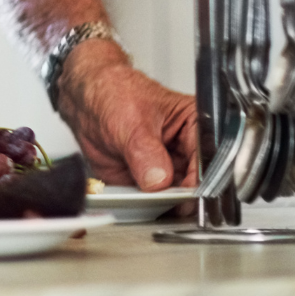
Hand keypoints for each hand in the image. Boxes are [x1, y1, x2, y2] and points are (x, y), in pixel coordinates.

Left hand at [58, 43, 198, 190]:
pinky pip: (151, 201)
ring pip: (176, 198)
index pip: (210, 162)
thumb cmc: (112, 92)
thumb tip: (158, 180)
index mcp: (197, 125)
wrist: (84, 96)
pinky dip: (143, 204)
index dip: (200, 182)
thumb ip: (145, 151)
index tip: (184, 196)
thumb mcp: (131, 119)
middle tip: (162, 199)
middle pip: (197, 186)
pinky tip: (133, 197)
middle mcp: (187, 150)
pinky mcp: (148, 180)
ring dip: (161, 203)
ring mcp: (168, 167)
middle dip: (180, 198)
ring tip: (145, 195)